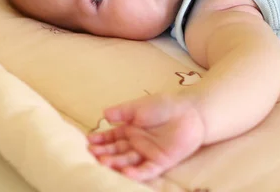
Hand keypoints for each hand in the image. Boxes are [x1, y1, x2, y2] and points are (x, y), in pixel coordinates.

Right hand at [87, 93, 204, 181]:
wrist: (190, 112)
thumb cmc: (164, 106)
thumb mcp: (139, 106)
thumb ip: (122, 112)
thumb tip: (103, 114)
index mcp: (131, 130)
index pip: (111, 137)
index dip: (101, 140)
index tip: (88, 141)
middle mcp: (137, 143)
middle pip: (117, 151)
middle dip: (104, 152)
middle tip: (92, 154)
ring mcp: (148, 153)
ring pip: (128, 162)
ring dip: (116, 163)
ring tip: (103, 162)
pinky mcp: (161, 162)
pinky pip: (146, 170)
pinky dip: (136, 173)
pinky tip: (125, 172)